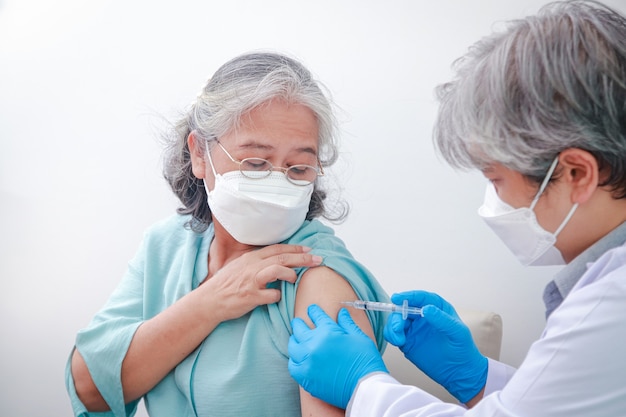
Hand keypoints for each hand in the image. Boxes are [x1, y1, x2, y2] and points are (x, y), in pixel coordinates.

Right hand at [201, 244, 321, 321]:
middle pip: (282, 257)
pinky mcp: (251, 297)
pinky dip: (277, 296)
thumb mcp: (239, 267)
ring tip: (296, 278)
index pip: (277, 249)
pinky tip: (278, 297)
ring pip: (277, 270)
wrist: (209, 301)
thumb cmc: (225, 285)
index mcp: (251, 258)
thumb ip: (256, 262)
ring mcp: (251, 281)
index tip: (309, 249)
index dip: (295, 248)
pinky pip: (271, 295)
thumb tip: (275, 260)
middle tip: (318, 259)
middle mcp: (252, 267)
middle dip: (302, 258)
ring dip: (291, 273)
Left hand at [288, 304, 386, 408]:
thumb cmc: (365, 362)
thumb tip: (341, 312)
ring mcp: (307, 361)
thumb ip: (347, 323)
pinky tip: (299, 358)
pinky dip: (294, 359)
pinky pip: (292, 365)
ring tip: (298, 339)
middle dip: (299, 323)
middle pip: (299, 328)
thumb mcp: (359, 337)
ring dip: (295, 340)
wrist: (365, 388)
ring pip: (293, 346)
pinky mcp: (305, 378)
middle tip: (299, 322)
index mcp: (327, 332)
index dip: (313, 311)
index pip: (315, 315)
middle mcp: (313, 345)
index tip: (312, 310)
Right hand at [384, 291, 486, 403]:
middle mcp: (422, 316)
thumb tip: (426, 308)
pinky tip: (399, 342)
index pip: (420, 298)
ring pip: (395, 320)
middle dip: (397, 315)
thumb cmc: (462, 349)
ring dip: (392, 327)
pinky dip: (391, 336)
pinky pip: (393, 334)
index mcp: (436, 308)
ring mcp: (413, 329)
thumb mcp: (457, 332)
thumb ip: (442, 320)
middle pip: (403, 308)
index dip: (407, 296)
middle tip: (398, 328)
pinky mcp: (407, 341)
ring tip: (399, 340)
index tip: (397, 298)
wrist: (459, 372)